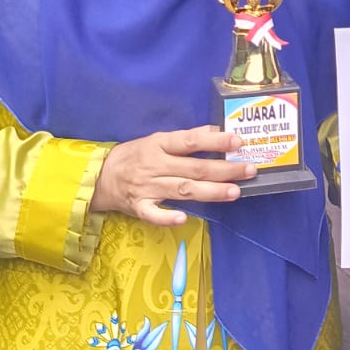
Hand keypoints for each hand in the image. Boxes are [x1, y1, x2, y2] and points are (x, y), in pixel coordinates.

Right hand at [91, 126, 256, 227]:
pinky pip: (153, 214)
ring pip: (183, 190)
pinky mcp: (139, 207)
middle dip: (224, 170)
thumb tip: (216, 130)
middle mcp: (155, 165)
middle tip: (249, 170)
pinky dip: (167, 217)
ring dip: (210, 192)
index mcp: (160, 144)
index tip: (238, 141)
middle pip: (194, 168)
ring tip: (235, 192)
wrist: (100, 176)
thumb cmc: (136, 155)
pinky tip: (184, 219)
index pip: (190, 141)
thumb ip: (187, 137)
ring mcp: (147, 187)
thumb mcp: (158, 139)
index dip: (214, 141)